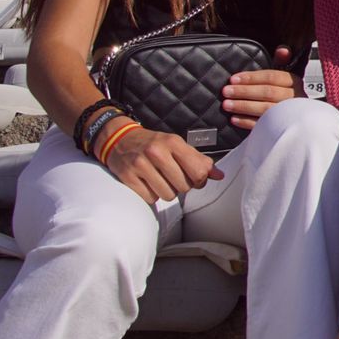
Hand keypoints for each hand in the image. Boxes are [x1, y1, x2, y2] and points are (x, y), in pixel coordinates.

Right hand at [103, 126, 222, 200]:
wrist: (119, 139)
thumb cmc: (154, 144)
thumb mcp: (177, 145)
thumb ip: (200, 160)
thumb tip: (220, 176)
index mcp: (173, 142)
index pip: (199, 171)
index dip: (200, 180)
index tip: (194, 178)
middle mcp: (157, 152)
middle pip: (184, 186)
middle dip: (182, 186)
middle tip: (173, 177)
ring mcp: (140, 164)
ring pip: (167, 195)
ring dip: (166, 191)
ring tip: (159, 179)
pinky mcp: (127, 177)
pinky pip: (150, 199)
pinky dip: (151, 195)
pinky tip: (147, 183)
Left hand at [221, 46, 297, 130]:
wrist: (300, 122)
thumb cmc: (288, 96)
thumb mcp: (285, 78)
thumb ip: (281, 62)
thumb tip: (282, 49)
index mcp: (294, 82)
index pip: (272, 77)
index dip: (252, 77)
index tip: (234, 79)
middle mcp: (294, 97)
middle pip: (268, 92)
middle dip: (244, 91)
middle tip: (226, 91)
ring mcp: (289, 114)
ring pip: (265, 109)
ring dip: (244, 106)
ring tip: (227, 105)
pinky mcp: (281, 128)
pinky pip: (263, 125)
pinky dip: (247, 122)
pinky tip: (234, 119)